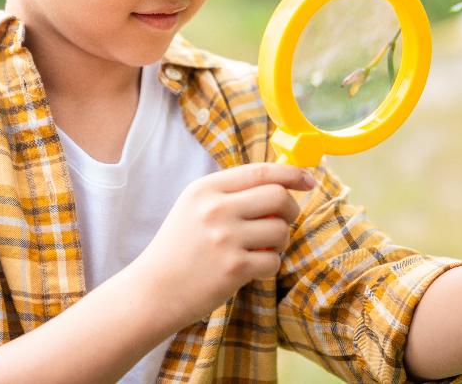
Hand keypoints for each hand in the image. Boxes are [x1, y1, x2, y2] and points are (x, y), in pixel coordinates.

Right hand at [131, 162, 315, 327]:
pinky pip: (274, 261)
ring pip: (280, 230)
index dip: (291, 174)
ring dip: (280, 241)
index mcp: (206, 189)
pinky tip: (252, 269)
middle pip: (278, 197)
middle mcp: (216, 209)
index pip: (261, 171)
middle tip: (281, 222)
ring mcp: (226, 238)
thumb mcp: (195, 206)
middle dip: (290, 209)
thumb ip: (232, 193)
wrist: (153, 290)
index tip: (308, 180)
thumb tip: (281, 184)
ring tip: (261, 249)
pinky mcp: (234, 268)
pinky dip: (270, 266)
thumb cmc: (179, 248)